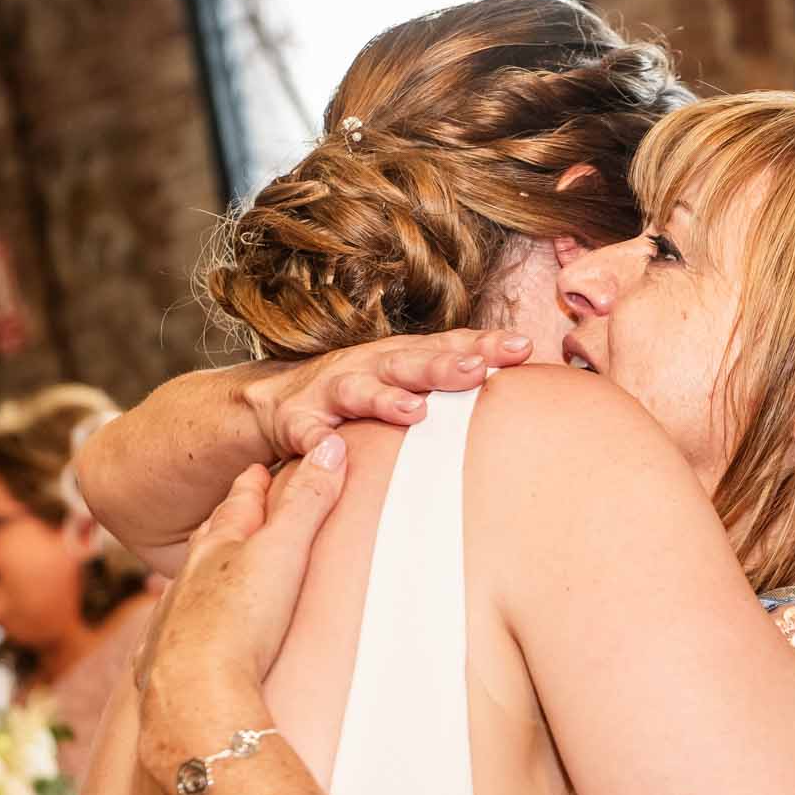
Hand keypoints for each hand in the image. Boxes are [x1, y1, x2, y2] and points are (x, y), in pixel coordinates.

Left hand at [134, 439, 349, 792]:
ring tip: (208, 568)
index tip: (258, 468)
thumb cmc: (240, 620)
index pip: (238, 504)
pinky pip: (168, 637)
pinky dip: (178, 627)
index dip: (251, 485)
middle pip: (208, 540)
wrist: (193, 694)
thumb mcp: (284, 553)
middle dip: (223, 522)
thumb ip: (308, 501)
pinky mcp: (165, 664)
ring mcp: (173, 620)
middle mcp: (189, 579)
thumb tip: (332, 445)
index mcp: (218, 548)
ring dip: (199, 574)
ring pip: (185, 585)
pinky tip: (177, 635)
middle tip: (234, 509)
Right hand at [245, 329, 532, 456]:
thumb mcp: (403, 384)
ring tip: (414, 411)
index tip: (523, 347)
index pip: (447, 346)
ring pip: (359, 389)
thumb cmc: (355, 395)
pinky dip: (316, 441)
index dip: (484, 344)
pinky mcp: (295, 421)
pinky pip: (306, 434)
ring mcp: (330, 391)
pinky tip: (331, 449)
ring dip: (386, 397)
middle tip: (478, 370)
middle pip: (409, 361)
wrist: (270, 402)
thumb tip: (524, 395)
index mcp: (400, 357)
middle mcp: (369, 366)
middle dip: (444, 365)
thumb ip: (451, 385)